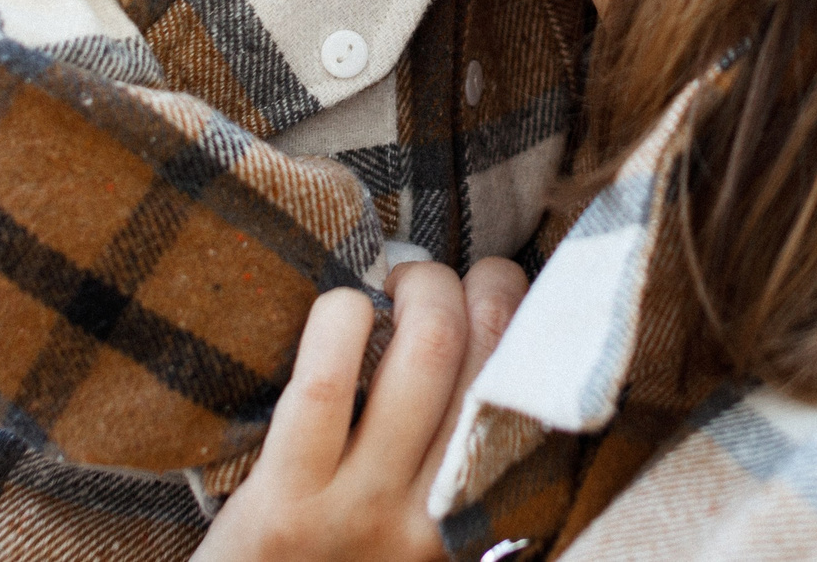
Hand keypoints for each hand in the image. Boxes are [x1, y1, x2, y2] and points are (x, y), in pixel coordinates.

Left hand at [196, 258, 528, 561]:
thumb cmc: (340, 559)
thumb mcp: (419, 527)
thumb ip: (452, 460)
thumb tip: (485, 339)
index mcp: (475, 515)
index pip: (529, 389)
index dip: (523, 313)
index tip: (494, 292)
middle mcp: (435, 514)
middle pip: (485, 351)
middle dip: (475, 283)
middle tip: (434, 283)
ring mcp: (363, 509)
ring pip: (427, 349)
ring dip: (419, 285)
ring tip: (394, 287)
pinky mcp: (287, 506)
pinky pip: (327, 385)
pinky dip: (341, 319)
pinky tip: (341, 313)